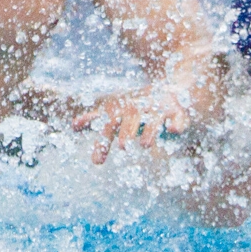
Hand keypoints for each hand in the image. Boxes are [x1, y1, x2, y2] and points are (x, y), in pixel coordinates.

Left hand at [72, 85, 191, 164]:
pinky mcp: (177, 111)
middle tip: (122, 147)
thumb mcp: (115, 109)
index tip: (96, 162)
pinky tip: (173, 130)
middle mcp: (139, 108)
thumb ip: (95, 119)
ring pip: (153, 119)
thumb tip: (72, 126)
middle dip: (126, 132)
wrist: (168, 89)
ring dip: (149, 131)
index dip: (103, 142)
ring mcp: (158, 109)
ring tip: (145, 145)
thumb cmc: (136, 104)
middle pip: (130, 120)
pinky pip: (178, 118)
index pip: (109, 126)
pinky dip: (176, 124)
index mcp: (122, 111)